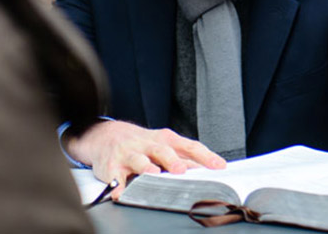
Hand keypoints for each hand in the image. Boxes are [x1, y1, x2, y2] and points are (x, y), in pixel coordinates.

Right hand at [65, 120, 226, 198]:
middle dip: (172, 160)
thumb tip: (207, 170)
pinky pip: (114, 176)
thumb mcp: (165, 146)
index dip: (205, 156)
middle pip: (163, 151)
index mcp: (166, 140)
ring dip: (145, 167)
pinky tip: (120, 192)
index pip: (189, 147)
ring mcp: (129, 154)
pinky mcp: (111, 165)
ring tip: (152, 175)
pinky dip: (116, 184)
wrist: (108, 136)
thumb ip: (184, 158)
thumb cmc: (144, 144)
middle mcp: (148, 145)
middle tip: (182, 170)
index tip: (219, 166)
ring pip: (138, 159)